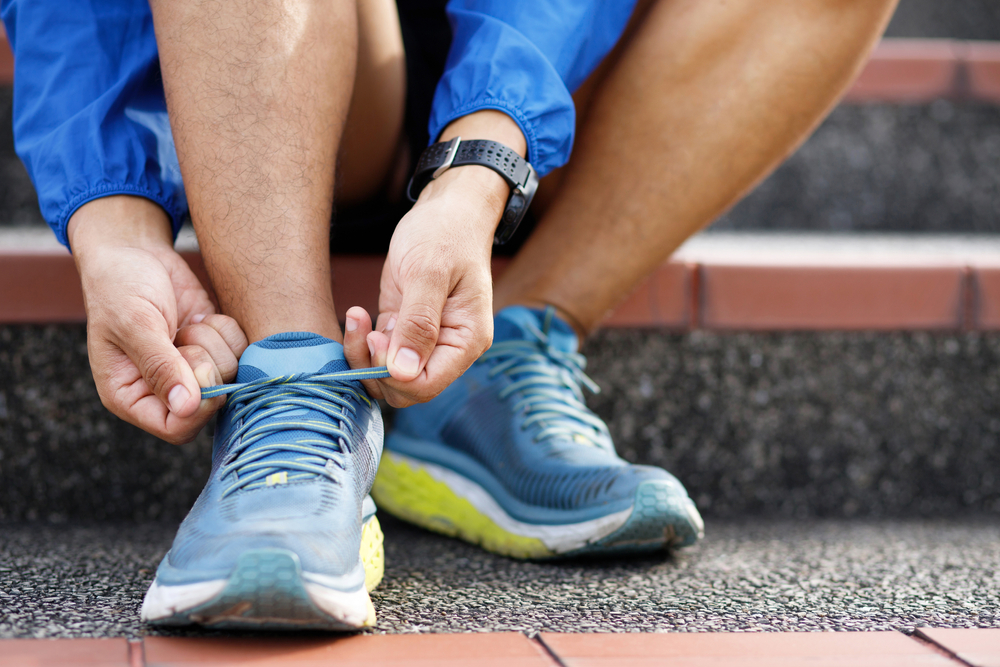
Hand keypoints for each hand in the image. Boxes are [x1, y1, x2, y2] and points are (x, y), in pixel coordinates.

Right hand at [70, 196, 247, 443]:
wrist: (135, 252)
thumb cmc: (119, 286)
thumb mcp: (135, 324)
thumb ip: (160, 365)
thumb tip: (186, 408)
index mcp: (131, 396)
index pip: (176, 428)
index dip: (198, 407)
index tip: (201, 370)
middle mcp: (165, 389)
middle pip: (211, 403)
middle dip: (206, 365)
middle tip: (185, 336)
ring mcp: (194, 369)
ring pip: (231, 375)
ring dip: (216, 343)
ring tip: (188, 323)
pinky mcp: (215, 347)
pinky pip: (243, 352)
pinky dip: (229, 331)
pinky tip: (204, 316)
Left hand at [341, 165, 504, 406]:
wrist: (446, 210)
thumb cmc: (444, 233)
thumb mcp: (428, 273)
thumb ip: (418, 324)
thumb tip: (403, 374)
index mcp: (465, 340)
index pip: (427, 385)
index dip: (394, 374)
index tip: (378, 337)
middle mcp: (448, 349)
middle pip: (405, 389)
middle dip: (376, 366)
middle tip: (365, 327)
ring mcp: (426, 342)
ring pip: (388, 376)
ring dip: (364, 355)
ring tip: (357, 316)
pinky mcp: (404, 330)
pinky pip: (379, 355)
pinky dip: (361, 342)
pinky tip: (357, 313)